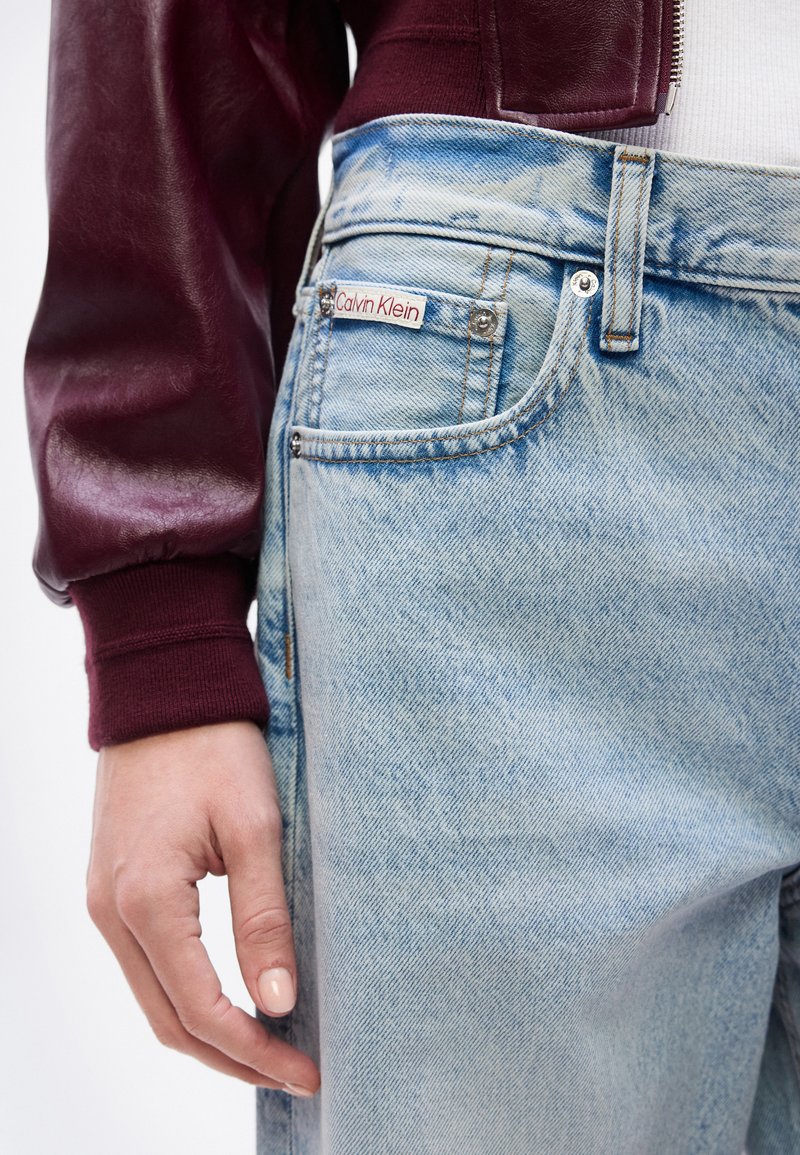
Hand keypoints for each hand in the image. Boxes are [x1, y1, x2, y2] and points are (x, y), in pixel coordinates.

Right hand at [85, 719, 318, 1096]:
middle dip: (233, 1058)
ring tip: (271, 1047)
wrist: (164, 690)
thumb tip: (276, 1002)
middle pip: (169, 1020)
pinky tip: (232, 998)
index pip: (201, 1010)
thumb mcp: (255, 827)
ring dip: (209, 1031)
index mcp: (146, 901)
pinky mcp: (112, 887)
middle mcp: (110, 913)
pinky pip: (146, 964)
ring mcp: (103, 902)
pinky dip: (188, 994)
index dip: (255, 1052)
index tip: (308, 1071)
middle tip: (295, 1074)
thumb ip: (263, 918)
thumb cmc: (214, 745)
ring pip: (154, 997)